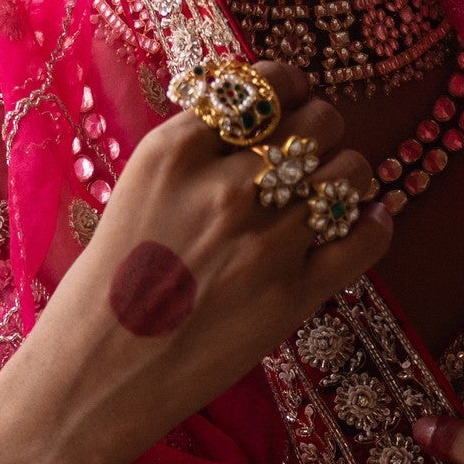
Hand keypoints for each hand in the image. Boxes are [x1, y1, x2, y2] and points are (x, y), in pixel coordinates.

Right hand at [0, 63, 389, 463]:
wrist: (92, 378)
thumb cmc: (105, 292)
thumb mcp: (136, 197)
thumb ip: (195, 158)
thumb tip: (261, 127)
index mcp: (174, 151)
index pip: (266, 84)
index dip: (291, 91)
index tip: (291, 106)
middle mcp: (225, 186)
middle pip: (319, 120)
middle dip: (321, 135)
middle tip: (309, 161)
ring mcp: (264, 240)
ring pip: (351, 173)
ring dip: (348, 180)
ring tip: (329, 199)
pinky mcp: (292, 295)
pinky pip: (366, 236)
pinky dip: (371, 226)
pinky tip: (359, 228)